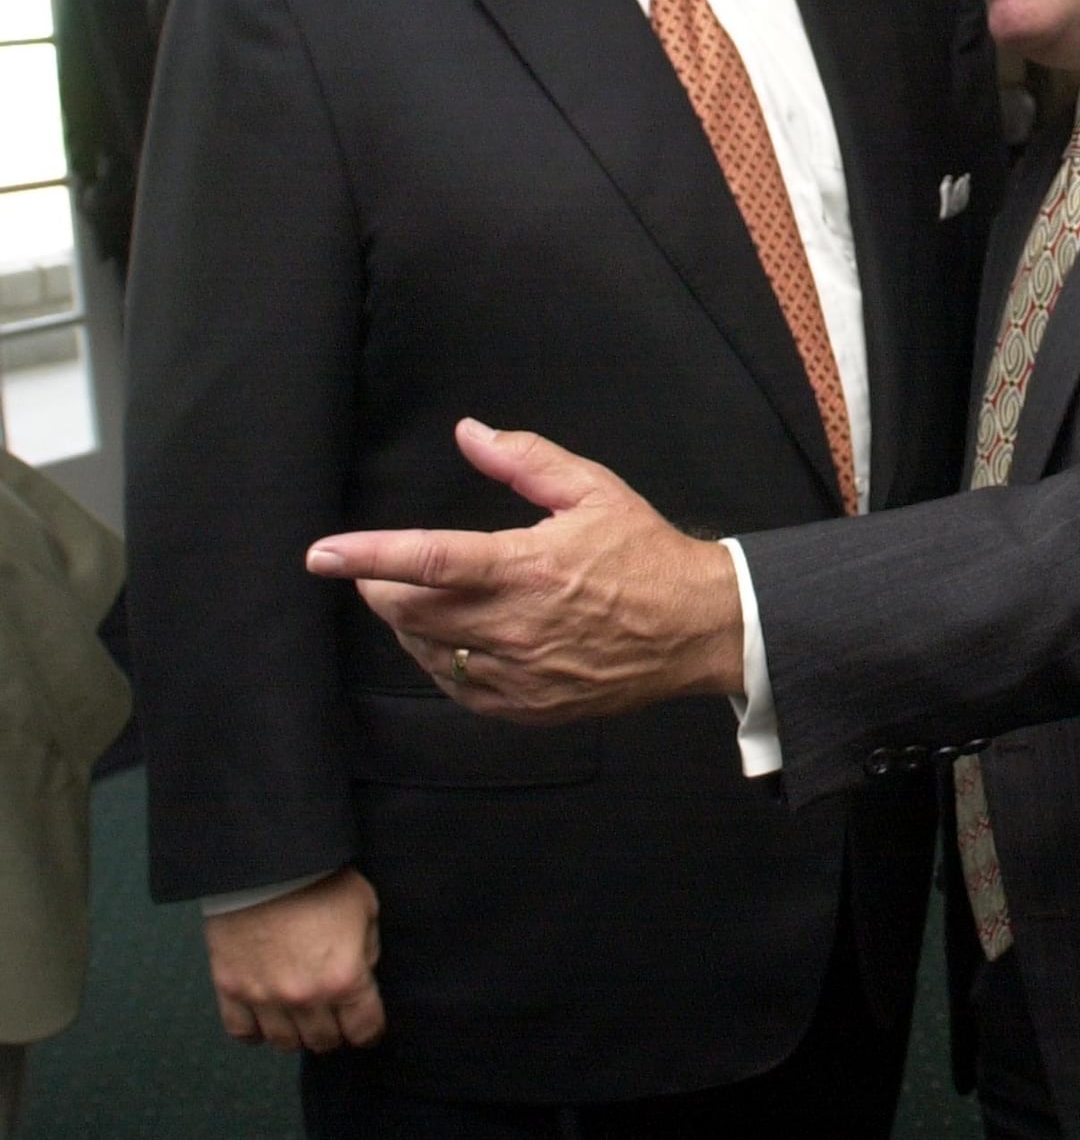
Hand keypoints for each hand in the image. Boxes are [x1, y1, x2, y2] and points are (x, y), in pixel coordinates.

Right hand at [204, 866, 383, 1052]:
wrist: (267, 861)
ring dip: (297, 1032)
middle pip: (324, 1041)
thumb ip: (367, 950)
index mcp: (344, 978)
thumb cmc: (320, 878)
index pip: (364, 1030)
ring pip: (285, 1043)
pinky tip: (267, 1014)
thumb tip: (361, 976)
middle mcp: (304, 998)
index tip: (368, 1024)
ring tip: (302, 1013)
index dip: (370, 1029)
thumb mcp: (365, 907)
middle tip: (334, 1014)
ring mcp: (264, 998)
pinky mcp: (231, 990)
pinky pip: (242, 1033)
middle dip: (335, 1030)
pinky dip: (256, 1030)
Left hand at [306, 418, 744, 722]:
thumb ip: (526, 460)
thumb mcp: (593, 490)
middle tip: (376, 570)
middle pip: (412, 614)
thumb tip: (470, 433)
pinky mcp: (527, 707)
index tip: (321, 554)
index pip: (429, 561)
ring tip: (417, 597)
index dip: (368, 556)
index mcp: (527, 568)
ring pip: (429, 653)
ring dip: (408, 625)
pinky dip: (441, 660)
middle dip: (380, 588)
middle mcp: (516, 627)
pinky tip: (451, 638)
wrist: (695, 628)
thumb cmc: (645, 553)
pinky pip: (459, 687)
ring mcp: (519, 675)